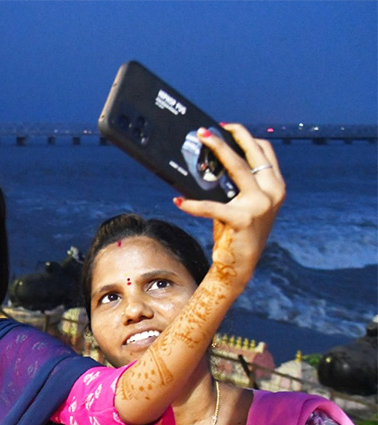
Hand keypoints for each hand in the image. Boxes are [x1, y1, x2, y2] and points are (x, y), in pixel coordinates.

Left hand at [175, 124, 283, 293]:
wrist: (240, 266)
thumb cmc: (237, 232)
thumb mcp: (243, 204)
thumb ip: (238, 185)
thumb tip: (214, 162)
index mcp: (276, 187)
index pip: (265, 152)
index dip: (246, 136)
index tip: (227, 128)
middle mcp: (272, 193)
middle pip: (252, 154)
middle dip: (232, 136)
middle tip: (208, 129)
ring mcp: (260, 205)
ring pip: (238, 168)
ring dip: (218, 150)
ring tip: (201, 140)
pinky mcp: (242, 219)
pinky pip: (212, 206)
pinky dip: (193, 205)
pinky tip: (179, 201)